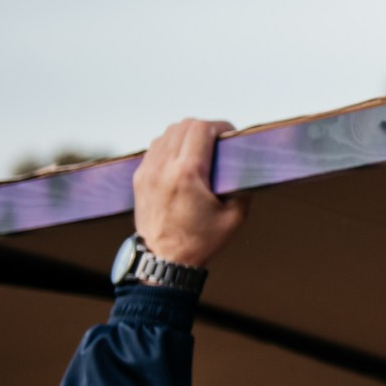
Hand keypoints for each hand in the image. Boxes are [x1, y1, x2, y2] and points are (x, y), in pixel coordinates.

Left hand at [132, 120, 245, 267]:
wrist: (163, 260)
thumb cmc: (198, 241)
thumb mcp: (234, 217)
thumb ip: (242, 187)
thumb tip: (245, 168)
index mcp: (188, 173)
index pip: (201, 128)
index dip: (220, 126)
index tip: (229, 135)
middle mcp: (164, 167)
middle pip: (184, 125)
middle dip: (205, 128)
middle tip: (218, 141)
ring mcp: (148, 171)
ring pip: (167, 133)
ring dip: (186, 135)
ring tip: (199, 149)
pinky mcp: (140, 177)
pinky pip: (155, 147)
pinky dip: (170, 146)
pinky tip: (181, 160)